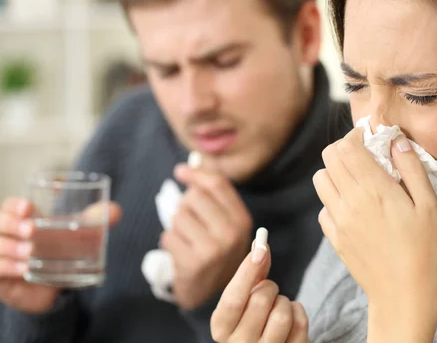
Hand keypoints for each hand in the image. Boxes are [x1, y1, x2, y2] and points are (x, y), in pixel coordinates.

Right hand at [0, 197, 120, 313]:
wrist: (49, 287)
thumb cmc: (58, 252)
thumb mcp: (74, 235)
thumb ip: (92, 220)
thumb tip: (115, 211)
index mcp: (21, 219)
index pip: (10, 206)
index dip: (16, 205)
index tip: (29, 208)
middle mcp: (6, 235)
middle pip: (0, 222)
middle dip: (12, 224)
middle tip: (31, 230)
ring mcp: (0, 254)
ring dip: (11, 247)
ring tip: (30, 253)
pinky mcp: (0, 275)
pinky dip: (8, 267)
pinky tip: (23, 269)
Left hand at [161, 164, 252, 309]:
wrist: (213, 295)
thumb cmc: (216, 252)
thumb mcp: (226, 225)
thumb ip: (213, 196)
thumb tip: (188, 165)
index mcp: (242, 220)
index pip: (217, 184)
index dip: (196, 173)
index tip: (181, 171)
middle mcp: (231, 234)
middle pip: (194, 197)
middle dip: (186, 205)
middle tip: (190, 221)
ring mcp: (213, 250)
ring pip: (178, 216)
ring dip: (177, 226)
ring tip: (188, 240)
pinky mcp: (193, 263)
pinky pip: (168, 237)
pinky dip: (170, 242)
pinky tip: (182, 252)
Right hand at [211, 240, 308, 341]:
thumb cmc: (252, 318)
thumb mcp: (245, 298)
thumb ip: (252, 271)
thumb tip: (261, 243)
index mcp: (221, 328)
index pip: (233, 298)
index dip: (248, 270)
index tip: (260, 248)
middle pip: (261, 301)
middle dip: (270, 287)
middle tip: (269, 292)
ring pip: (282, 314)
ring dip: (284, 302)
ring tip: (278, 307)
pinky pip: (300, 324)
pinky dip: (298, 312)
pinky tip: (290, 318)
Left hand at [313, 128, 436, 341]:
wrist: (403, 295)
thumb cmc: (424, 251)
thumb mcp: (429, 206)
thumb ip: (412, 169)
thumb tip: (397, 142)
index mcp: (374, 189)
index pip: (347, 147)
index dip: (355, 136)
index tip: (368, 138)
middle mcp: (350, 200)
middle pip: (329, 157)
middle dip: (343, 149)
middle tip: (362, 155)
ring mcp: (338, 220)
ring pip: (319, 179)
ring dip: (334, 172)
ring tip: (356, 179)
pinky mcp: (333, 237)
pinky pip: (322, 207)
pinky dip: (332, 199)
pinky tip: (353, 207)